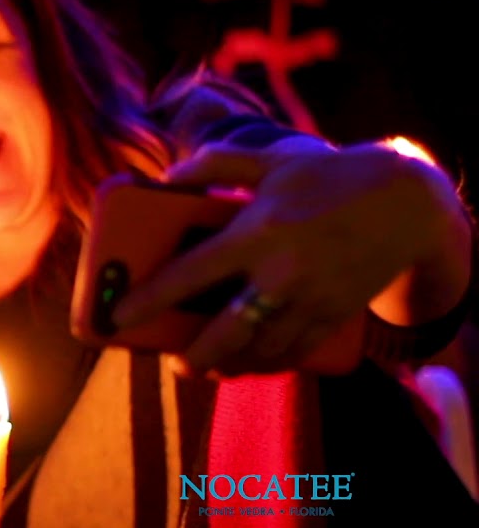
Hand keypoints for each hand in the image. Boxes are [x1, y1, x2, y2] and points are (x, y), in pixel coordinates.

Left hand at [113, 137, 471, 376]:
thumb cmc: (328, 176)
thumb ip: (217, 165)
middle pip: (226, 331)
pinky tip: (254, 365)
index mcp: (257, 232)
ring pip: (262, 350)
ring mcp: (312, 299)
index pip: (191, 273)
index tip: (120, 316)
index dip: (151, 298)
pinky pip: (297, 352)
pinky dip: (271, 364)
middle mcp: (282, 272)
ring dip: (232, 366)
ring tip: (211, 368)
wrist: (407, 201)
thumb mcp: (271, 160)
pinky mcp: (337, 314)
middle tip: (177, 364)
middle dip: (195, 356)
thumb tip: (169, 177)